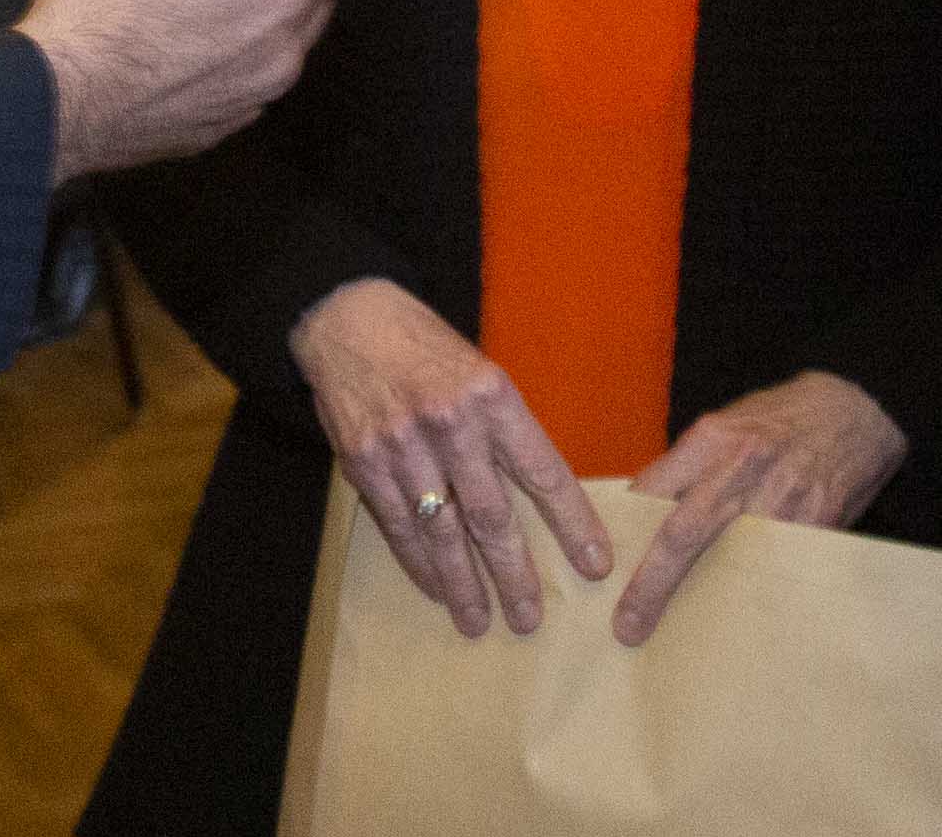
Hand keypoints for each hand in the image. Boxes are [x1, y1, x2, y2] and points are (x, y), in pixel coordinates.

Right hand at [290, 278, 614, 638]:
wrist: (347, 320)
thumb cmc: (425, 348)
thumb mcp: (480, 372)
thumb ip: (505, 431)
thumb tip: (542, 496)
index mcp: (492, 398)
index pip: (542, 472)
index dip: (571, 523)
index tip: (595, 567)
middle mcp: (450, 424)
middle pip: (492, 515)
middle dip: (514, 573)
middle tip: (530, 619)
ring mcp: (403, 446)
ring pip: (442, 531)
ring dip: (463, 583)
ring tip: (480, 622)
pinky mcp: (364, 461)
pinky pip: (398, 524)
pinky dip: (418, 562)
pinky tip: (435, 588)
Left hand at [615, 371, 907, 644]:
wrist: (855, 411)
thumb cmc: (778, 420)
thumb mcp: (725, 426)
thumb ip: (687, 469)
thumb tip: (643, 513)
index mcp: (711, 440)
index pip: (652, 490)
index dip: (622, 532)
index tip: (598, 568)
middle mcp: (743, 469)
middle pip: (684, 534)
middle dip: (651, 584)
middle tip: (626, 624)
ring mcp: (782, 500)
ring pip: (729, 561)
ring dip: (699, 600)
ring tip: (674, 634)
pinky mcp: (816, 527)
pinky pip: (774, 572)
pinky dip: (750, 598)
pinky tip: (731, 624)